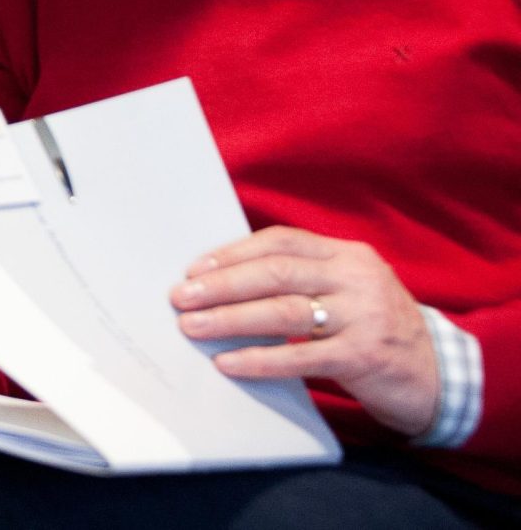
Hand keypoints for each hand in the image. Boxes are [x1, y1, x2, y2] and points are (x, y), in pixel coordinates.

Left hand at [174, 225, 440, 436]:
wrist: (437, 375)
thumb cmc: (373, 329)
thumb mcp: (347, 290)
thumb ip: (302, 279)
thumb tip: (222, 278)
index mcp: (347, 254)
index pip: (281, 242)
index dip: (233, 253)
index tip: (194, 268)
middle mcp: (357, 278)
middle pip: (276, 273)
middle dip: (222, 285)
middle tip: (181, 297)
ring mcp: (364, 316)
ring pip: (284, 310)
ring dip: (231, 319)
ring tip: (193, 327)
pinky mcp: (366, 356)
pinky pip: (302, 355)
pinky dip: (260, 359)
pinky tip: (229, 362)